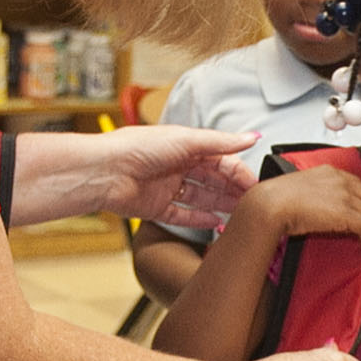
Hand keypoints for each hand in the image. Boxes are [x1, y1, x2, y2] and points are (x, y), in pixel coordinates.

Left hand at [97, 126, 261, 228]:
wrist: (104, 171)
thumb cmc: (137, 147)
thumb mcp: (187, 140)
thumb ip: (221, 142)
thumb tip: (251, 137)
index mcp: (185, 146)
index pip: (221, 160)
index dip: (239, 172)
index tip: (255, 185)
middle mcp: (176, 165)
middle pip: (212, 180)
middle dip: (232, 190)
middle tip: (251, 202)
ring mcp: (166, 187)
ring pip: (200, 198)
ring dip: (220, 205)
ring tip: (238, 213)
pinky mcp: (155, 208)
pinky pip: (181, 215)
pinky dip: (198, 220)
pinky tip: (214, 223)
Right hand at [235, 167, 360, 246]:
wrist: (271, 204)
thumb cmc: (276, 199)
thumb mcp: (301, 189)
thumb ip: (317, 194)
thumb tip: (321, 210)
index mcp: (329, 171)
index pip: (357, 184)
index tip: (358, 213)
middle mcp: (341, 180)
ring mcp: (345, 196)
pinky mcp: (346, 213)